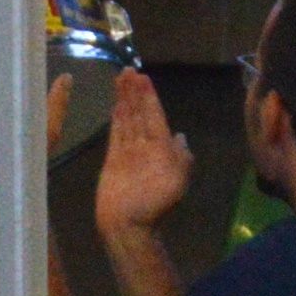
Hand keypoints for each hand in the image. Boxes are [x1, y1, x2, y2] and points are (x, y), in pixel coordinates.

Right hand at [95, 66, 192, 232]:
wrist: (129, 225)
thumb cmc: (155, 204)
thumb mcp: (177, 179)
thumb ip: (181, 156)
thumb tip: (181, 137)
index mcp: (162, 148)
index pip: (156, 116)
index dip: (150, 97)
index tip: (144, 78)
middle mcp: (146, 146)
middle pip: (140, 113)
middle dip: (136, 93)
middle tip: (129, 70)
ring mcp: (129, 152)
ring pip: (128, 120)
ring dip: (125, 100)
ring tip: (121, 78)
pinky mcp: (114, 159)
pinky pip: (115, 134)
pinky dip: (117, 120)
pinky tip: (116, 105)